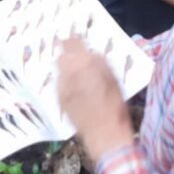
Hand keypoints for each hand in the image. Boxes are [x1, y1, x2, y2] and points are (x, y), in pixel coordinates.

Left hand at [57, 37, 133, 165]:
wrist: (105, 136)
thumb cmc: (115, 107)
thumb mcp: (113, 79)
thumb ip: (100, 63)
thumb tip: (91, 54)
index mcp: (84, 65)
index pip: (72, 43)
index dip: (73, 38)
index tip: (75, 37)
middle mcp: (69, 73)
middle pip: (61, 54)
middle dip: (67, 51)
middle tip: (74, 52)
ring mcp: (62, 87)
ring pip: (58, 68)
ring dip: (65, 65)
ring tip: (75, 69)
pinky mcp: (59, 100)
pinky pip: (59, 83)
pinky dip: (64, 80)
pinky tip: (74, 85)